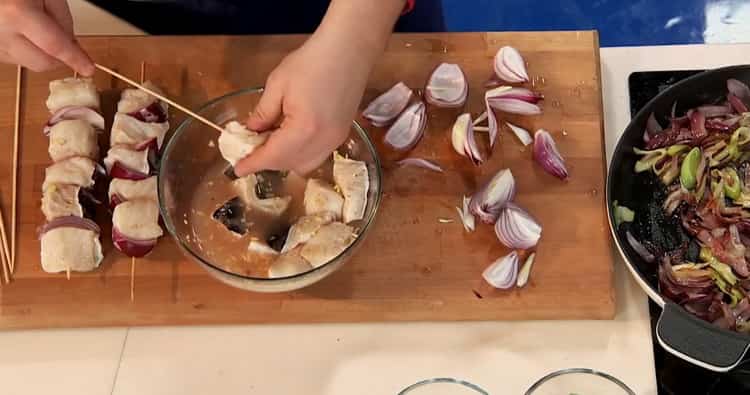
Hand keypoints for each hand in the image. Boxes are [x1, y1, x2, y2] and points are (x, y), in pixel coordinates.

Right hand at [0, 0, 93, 74]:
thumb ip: (64, 20)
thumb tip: (73, 45)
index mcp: (18, 14)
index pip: (55, 46)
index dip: (75, 59)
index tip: (87, 68)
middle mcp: (2, 32)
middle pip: (43, 62)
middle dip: (60, 58)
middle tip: (64, 41)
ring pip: (30, 64)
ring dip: (42, 54)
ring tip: (37, 29)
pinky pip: (16, 59)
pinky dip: (27, 52)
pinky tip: (25, 34)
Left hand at [234, 0, 404, 176]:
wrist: (349, 50)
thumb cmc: (312, 61)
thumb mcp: (278, 84)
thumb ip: (262, 113)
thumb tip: (251, 131)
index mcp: (304, 129)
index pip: (273, 156)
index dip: (253, 163)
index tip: (238, 168)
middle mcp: (322, 141)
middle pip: (288, 164)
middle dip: (267, 161)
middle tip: (250, 148)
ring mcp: (335, 140)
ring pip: (304, 164)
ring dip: (285, 160)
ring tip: (270, 142)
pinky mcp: (341, 135)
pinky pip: (317, 155)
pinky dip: (300, 154)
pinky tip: (290, 138)